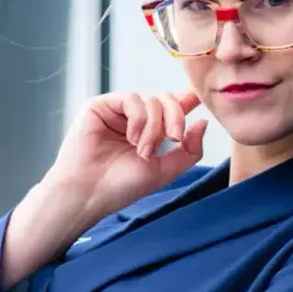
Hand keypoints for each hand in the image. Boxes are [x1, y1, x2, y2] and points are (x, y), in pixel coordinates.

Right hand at [0, 90, 209, 286]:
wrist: (89, 193)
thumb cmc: (121, 187)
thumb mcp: (165, 170)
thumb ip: (189, 150)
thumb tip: (203, 122)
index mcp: (150, 132)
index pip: (172, 108)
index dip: (188, 99)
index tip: (200, 97)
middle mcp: (134, 118)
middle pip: (166, 100)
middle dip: (176, 118)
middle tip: (175, 138)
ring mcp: (117, 111)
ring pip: (151, 100)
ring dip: (154, 127)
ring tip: (143, 151)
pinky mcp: (100, 105)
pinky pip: (131, 98)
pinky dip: (138, 119)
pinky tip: (131, 138)